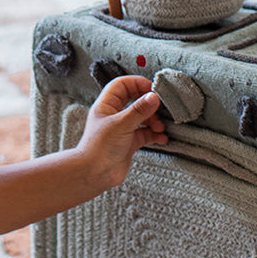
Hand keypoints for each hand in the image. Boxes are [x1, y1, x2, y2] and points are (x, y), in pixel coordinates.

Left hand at [77, 74, 167, 189]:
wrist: (94, 174)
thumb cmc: (100, 147)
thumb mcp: (122, 124)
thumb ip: (139, 110)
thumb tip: (154, 96)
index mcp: (106, 105)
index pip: (122, 85)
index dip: (137, 83)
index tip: (152, 89)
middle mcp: (114, 115)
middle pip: (134, 100)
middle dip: (148, 104)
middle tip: (160, 107)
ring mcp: (122, 129)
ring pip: (142, 118)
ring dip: (154, 120)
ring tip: (160, 127)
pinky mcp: (129, 142)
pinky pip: (145, 134)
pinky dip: (154, 135)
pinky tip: (161, 138)